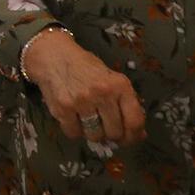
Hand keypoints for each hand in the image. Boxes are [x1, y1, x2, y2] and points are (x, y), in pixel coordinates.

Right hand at [23, 29, 146, 145]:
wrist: (54, 56)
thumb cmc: (86, 69)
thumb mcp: (112, 79)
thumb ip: (126, 104)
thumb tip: (140, 134)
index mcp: (120, 85)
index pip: (134, 121)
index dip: (134, 136)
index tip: (130, 138)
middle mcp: (102, 93)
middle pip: (115, 133)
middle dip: (111, 135)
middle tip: (106, 127)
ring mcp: (82, 102)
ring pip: (95, 136)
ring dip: (93, 133)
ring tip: (89, 120)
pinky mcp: (63, 108)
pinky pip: (74, 134)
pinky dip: (75, 130)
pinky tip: (74, 118)